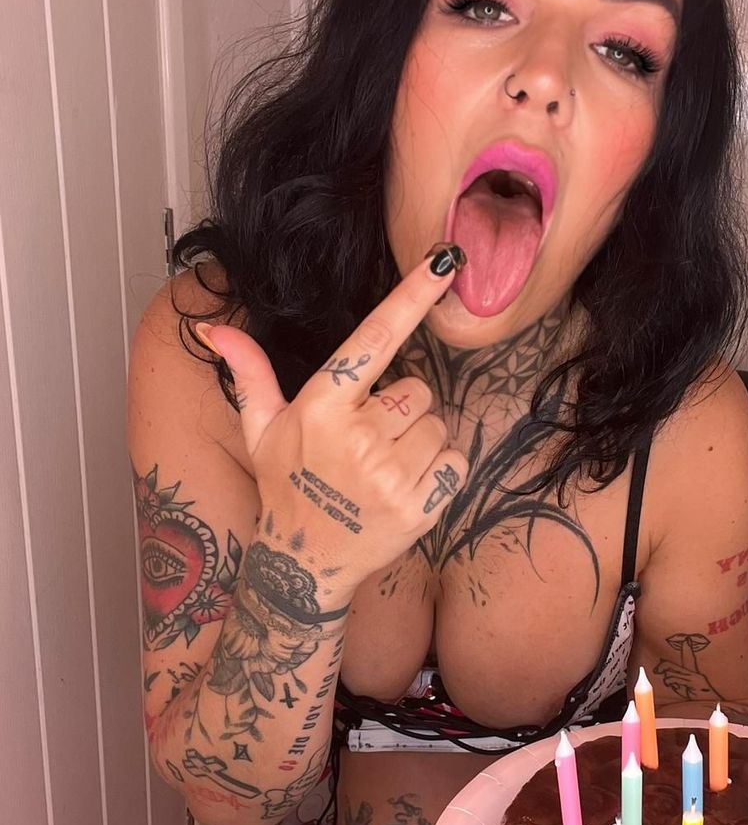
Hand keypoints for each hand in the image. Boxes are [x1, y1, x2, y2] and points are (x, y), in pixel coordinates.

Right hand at [200, 250, 467, 587]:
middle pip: (417, 389)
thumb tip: (214, 329)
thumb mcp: (261, 429)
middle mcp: (357, 437)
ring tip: (382, 467)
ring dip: (419, 441)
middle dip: (400, 410)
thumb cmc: (286, 486)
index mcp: (321, 408)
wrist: (305, 563)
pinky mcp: (421, 505)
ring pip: (438, 424)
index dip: (411, 296)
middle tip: (368, 442)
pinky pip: (455, 459)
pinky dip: (439, 469)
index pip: (374, 338)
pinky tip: (405, 486)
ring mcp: (391, 474)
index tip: (443, 261)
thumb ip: (249, 374)